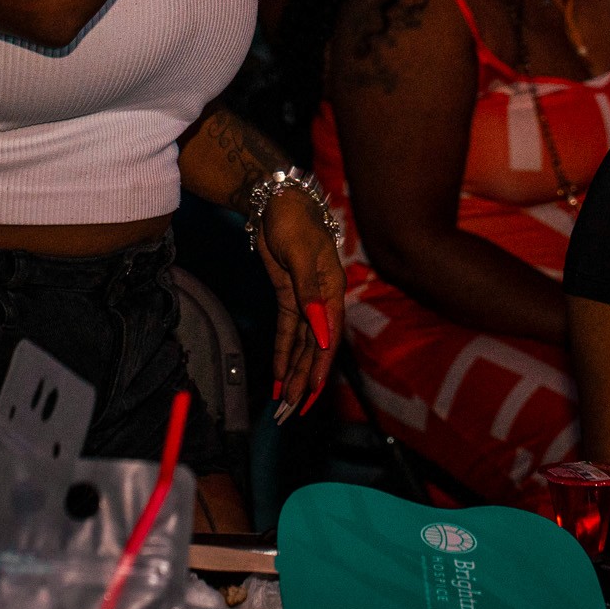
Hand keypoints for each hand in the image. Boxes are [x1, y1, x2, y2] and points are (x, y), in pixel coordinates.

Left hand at [258, 190, 344, 420]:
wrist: (276, 200)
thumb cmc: (292, 220)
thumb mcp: (298, 254)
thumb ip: (309, 293)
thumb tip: (319, 330)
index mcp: (332, 289)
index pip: (328, 335)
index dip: (320, 363)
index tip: (311, 389)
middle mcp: (323, 299)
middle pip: (315, 345)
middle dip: (305, 376)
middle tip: (293, 407)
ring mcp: (306, 300)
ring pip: (302, 344)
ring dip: (294, 371)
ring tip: (285, 401)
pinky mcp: (291, 297)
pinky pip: (288, 332)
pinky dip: (283, 353)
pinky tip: (278, 375)